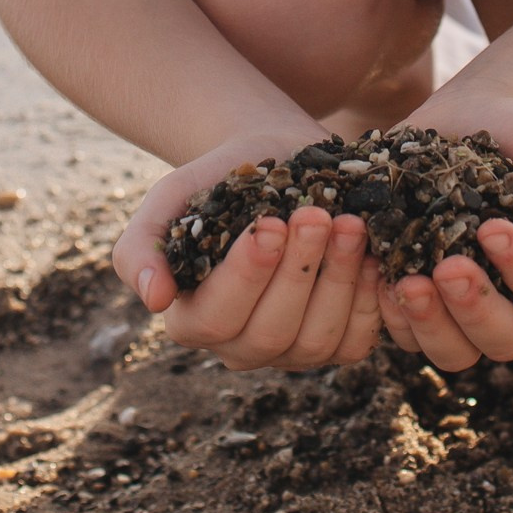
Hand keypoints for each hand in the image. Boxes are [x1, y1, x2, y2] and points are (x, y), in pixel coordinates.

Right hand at [113, 135, 383, 373]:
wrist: (275, 161)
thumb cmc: (217, 181)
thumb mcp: (170, 199)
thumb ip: (141, 247)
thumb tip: (153, 299)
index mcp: (192, 320)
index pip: (216, 317)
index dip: (246, 276)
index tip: (268, 223)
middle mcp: (240, 347)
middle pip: (271, 333)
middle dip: (298, 272)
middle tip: (316, 216)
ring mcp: (292, 352)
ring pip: (317, 339)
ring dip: (337, 280)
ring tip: (349, 224)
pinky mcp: (338, 344)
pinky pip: (356, 339)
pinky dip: (368, 298)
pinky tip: (372, 253)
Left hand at [376, 90, 512, 374]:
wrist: (470, 116)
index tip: (495, 228)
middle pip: (505, 342)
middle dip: (476, 310)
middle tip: (447, 266)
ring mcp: (462, 308)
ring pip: (453, 351)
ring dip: (430, 325)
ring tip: (406, 281)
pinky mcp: (415, 296)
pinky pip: (402, 332)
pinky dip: (388, 312)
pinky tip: (377, 273)